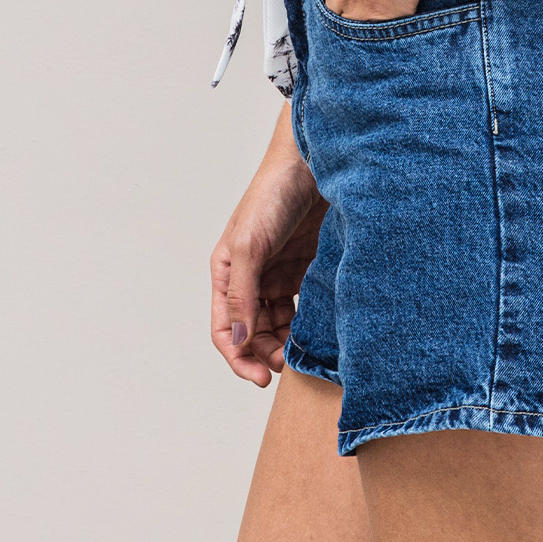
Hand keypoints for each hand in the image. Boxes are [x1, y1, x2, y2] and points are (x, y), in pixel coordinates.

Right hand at [211, 105, 325, 387]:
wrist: (314, 163)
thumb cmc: (273, 194)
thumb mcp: (251, 245)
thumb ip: (243, 294)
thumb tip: (238, 342)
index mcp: (226, 272)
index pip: (225, 329)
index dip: (239, 358)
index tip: (262, 378)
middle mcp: (250, 276)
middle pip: (252, 332)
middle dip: (266, 353)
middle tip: (288, 365)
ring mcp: (278, 273)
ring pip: (278, 323)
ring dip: (287, 341)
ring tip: (303, 350)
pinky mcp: (305, 267)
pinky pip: (302, 305)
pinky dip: (306, 322)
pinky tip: (317, 329)